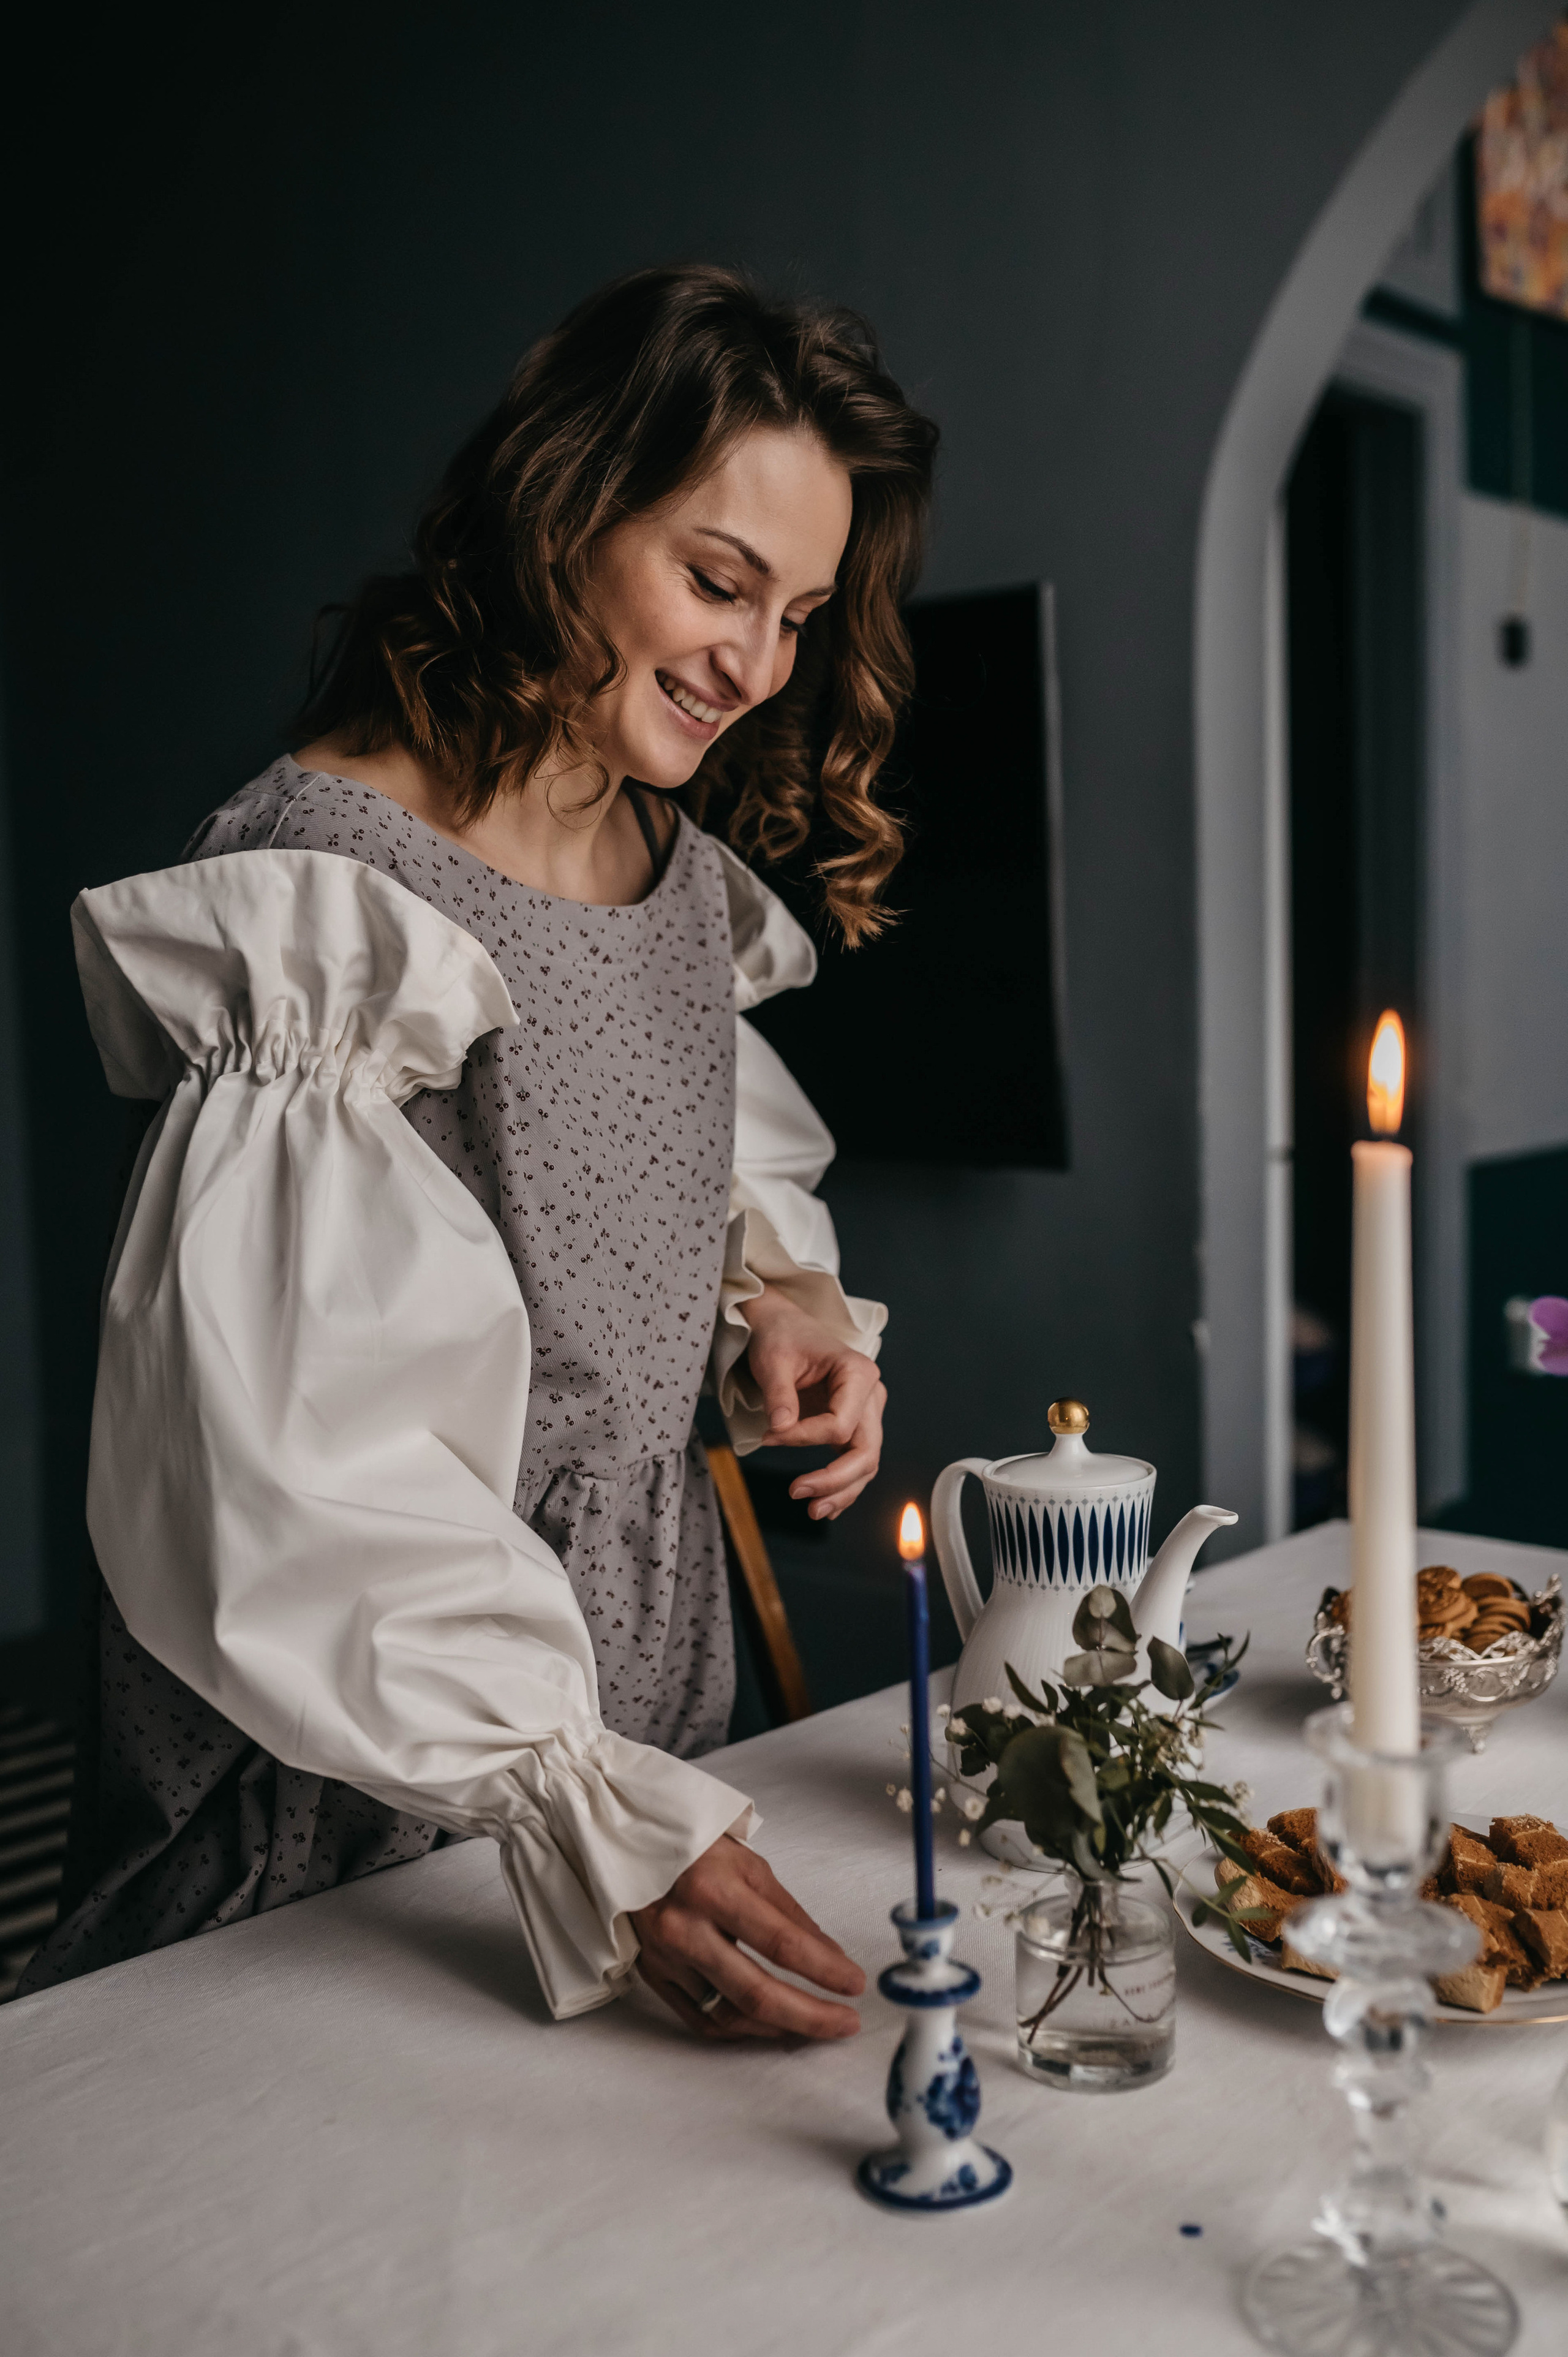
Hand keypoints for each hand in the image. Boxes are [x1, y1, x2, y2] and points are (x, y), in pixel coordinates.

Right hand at [630, 1834, 864, 2040]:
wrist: (623, 1843)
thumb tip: (829, 1955)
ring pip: (729, 2015)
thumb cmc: (691, 1845)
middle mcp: (685, 1928)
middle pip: (756, 1992)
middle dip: (810, 2016)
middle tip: (845, 2023)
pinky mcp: (652, 1975)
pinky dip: (740, 2029)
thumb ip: (787, 1912)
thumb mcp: (747, 1862)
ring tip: (812, 2025)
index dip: (824, 1969)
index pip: (781, 1943)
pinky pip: (700, 2019)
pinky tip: (767, 2025)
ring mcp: (665, 1957)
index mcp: (713, 1888)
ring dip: (778, 2028)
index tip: (855, 1983)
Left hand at [740, 1287, 884, 1519]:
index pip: (840, 1424)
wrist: (781, 1326)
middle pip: (866, 1450)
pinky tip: (826, 1505)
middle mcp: (870, 1394)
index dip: (804, 1438)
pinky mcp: (851, 1425)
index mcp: (858, 1373)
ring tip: (813, 1511)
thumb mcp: (773, 1360)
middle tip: (799, 1493)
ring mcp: (864, 1412)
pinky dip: (842, 1485)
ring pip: (865, 1462)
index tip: (768, 1436)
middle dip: (835, 1479)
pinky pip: (854, 1460)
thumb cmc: (780, 1337)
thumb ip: (779, 1395)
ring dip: (842, 1490)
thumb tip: (779, 1431)